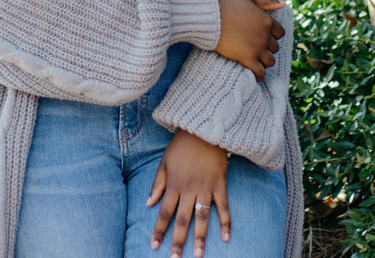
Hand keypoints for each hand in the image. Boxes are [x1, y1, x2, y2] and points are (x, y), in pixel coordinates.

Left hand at [146, 128, 230, 257]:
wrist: (203, 130)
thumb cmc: (181, 146)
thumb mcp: (164, 162)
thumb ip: (157, 183)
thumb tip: (149, 203)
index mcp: (174, 185)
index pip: (164, 212)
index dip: (159, 230)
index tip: (155, 245)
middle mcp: (189, 189)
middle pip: (182, 220)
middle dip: (178, 241)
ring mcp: (206, 188)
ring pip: (202, 217)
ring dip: (200, 237)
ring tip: (198, 255)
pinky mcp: (220, 184)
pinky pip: (223, 206)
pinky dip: (225, 222)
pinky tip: (226, 237)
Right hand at [215, 0, 285, 79]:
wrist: (209, 17)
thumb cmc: (226, 5)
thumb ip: (267, 1)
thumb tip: (283, 4)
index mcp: (267, 21)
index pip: (280, 33)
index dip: (273, 35)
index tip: (263, 36)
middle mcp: (265, 36)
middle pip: (275, 48)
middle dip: (267, 47)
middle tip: (256, 47)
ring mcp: (257, 48)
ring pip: (270, 61)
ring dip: (264, 61)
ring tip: (256, 60)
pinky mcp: (247, 59)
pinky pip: (260, 72)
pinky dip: (259, 74)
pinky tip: (255, 74)